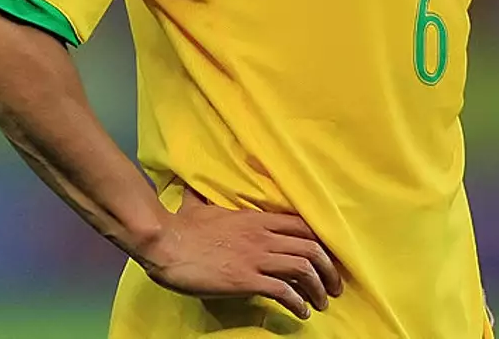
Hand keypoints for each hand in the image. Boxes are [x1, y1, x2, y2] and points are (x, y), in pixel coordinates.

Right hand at [132, 187, 342, 320]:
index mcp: (254, 218)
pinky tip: (301, 312)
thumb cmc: (179, 227)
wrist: (164, 242)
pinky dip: (298, 304)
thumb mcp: (195, 206)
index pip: (302, 225)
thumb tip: (191, 186)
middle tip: (334, 287)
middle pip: (311, 248)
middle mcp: (262, 236)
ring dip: (318, 289)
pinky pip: (284, 291)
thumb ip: (201, 198)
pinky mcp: (247, 279)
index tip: (326, 258)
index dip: (321, 242)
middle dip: (329, 270)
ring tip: (321, 303)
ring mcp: (255, 258)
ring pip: (304, 269)